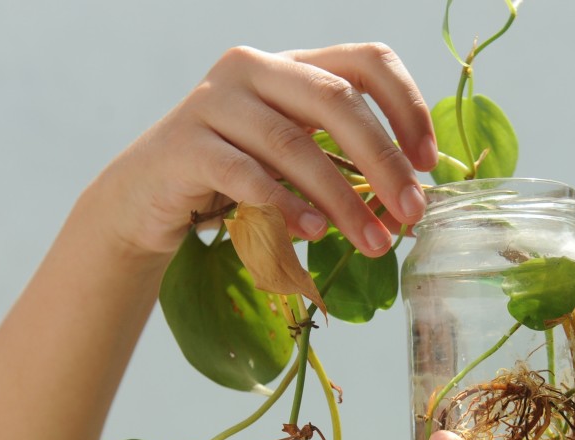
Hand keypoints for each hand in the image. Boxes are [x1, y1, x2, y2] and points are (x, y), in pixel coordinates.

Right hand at [89, 43, 435, 259]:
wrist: (147, 199)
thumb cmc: (236, 182)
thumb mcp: (295, 160)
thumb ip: (343, 162)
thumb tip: (411, 198)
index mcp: (293, 66)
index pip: (366, 61)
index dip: (407, 107)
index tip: (427, 163)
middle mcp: (254, 69)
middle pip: (336, 100)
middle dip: (383, 161)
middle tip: (410, 213)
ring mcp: (215, 102)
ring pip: (294, 144)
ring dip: (342, 199)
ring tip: (370, 242)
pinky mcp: (185, 144)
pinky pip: (246, 174)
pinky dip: (285, 206)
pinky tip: (311, 233)